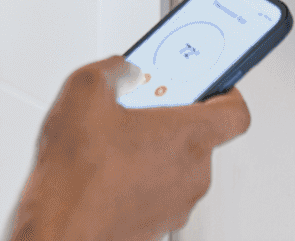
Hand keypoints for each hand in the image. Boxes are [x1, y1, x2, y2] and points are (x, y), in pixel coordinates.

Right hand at [8, 56, 250, 240]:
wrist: (58, 226)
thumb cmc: (76, 173)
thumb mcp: (85, 91)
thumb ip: (114, 69)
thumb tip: (123, 69)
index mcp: (189, 136)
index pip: (236, 112)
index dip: (224, 92)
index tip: (207, 83)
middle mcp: (193, 173)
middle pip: (202, 136)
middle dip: (174, 118)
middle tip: (144, 107)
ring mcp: (177, 203)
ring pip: (180, 165)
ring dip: (157, 149)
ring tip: (117, 139)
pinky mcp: (159, 223)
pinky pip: (162, 190)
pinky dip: (145, 177)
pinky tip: (110, 168)